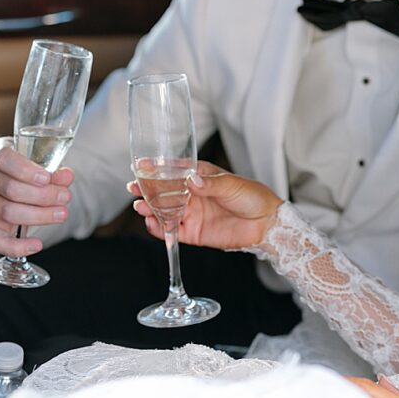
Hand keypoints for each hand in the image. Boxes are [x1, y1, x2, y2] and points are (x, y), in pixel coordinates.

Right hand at [0, 137, 73, 256]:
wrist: (19, 184)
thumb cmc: (31, 170)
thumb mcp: (44, 165)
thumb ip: (55, 171)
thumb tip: (66, 176)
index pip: (4, 159)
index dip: (25, 170)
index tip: (46, 178)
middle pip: (10, 189)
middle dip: (42, 195)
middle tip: (65, 197)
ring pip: (8, 212)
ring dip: (40, 215)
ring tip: (61, 213)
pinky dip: (17, 246)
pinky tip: (36, 244)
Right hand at [129, 161, 282, 249]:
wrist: (265, 223)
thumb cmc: (252, 197)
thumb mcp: (232, 185)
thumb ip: (211, 184)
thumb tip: (192, 180)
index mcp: (201, 176)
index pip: (175, 170)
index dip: (157, 168)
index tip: (140, 164)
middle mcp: (193, 194)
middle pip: (164, 191)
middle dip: (148, 189)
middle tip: (134, 187)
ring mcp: (192, 213)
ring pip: (164, 211)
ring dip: (151, 208)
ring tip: (140, 206)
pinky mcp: (194, 233)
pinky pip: (172, 231)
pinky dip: (160, 228)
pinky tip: (152, 223)